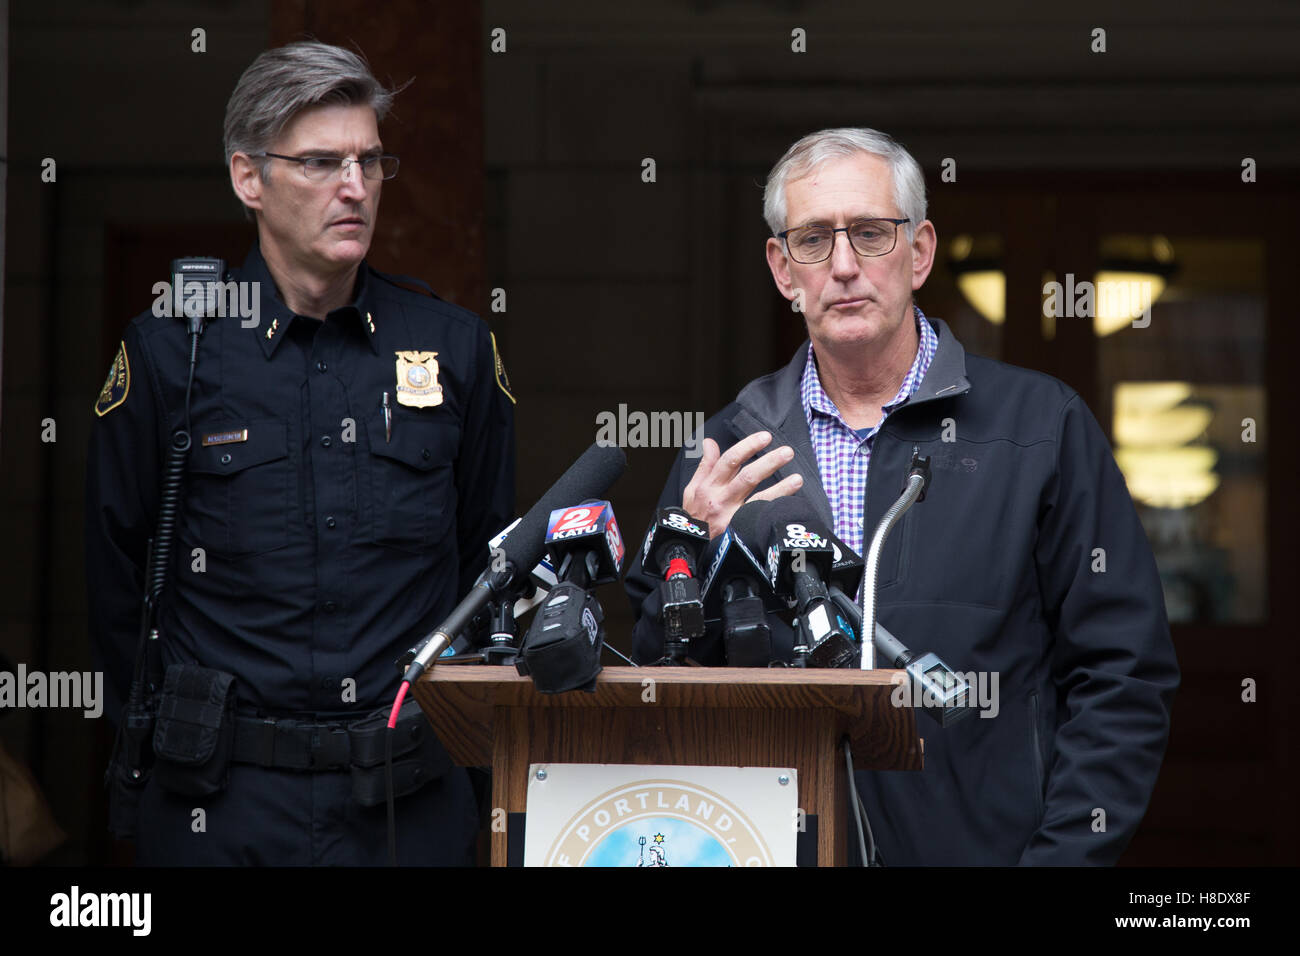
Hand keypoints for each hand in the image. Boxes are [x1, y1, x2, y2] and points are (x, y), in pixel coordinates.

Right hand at [682, 431, 803, 539]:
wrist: (690, 546)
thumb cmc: (694, 516)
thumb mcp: (692, 488)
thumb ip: (705, 464)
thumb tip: (709, 441)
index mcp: (709, 485)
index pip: (730, 460)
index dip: (748, 446)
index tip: (765, 437)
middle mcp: (720, 498)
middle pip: (747, 476)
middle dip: (769, 462)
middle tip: (787, 452)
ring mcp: (730, 516)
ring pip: (758, 497)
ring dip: (780, 487)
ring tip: (798, 478)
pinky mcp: (738, 531)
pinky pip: (760, 518)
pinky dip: (775, 509)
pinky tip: (789, 504)